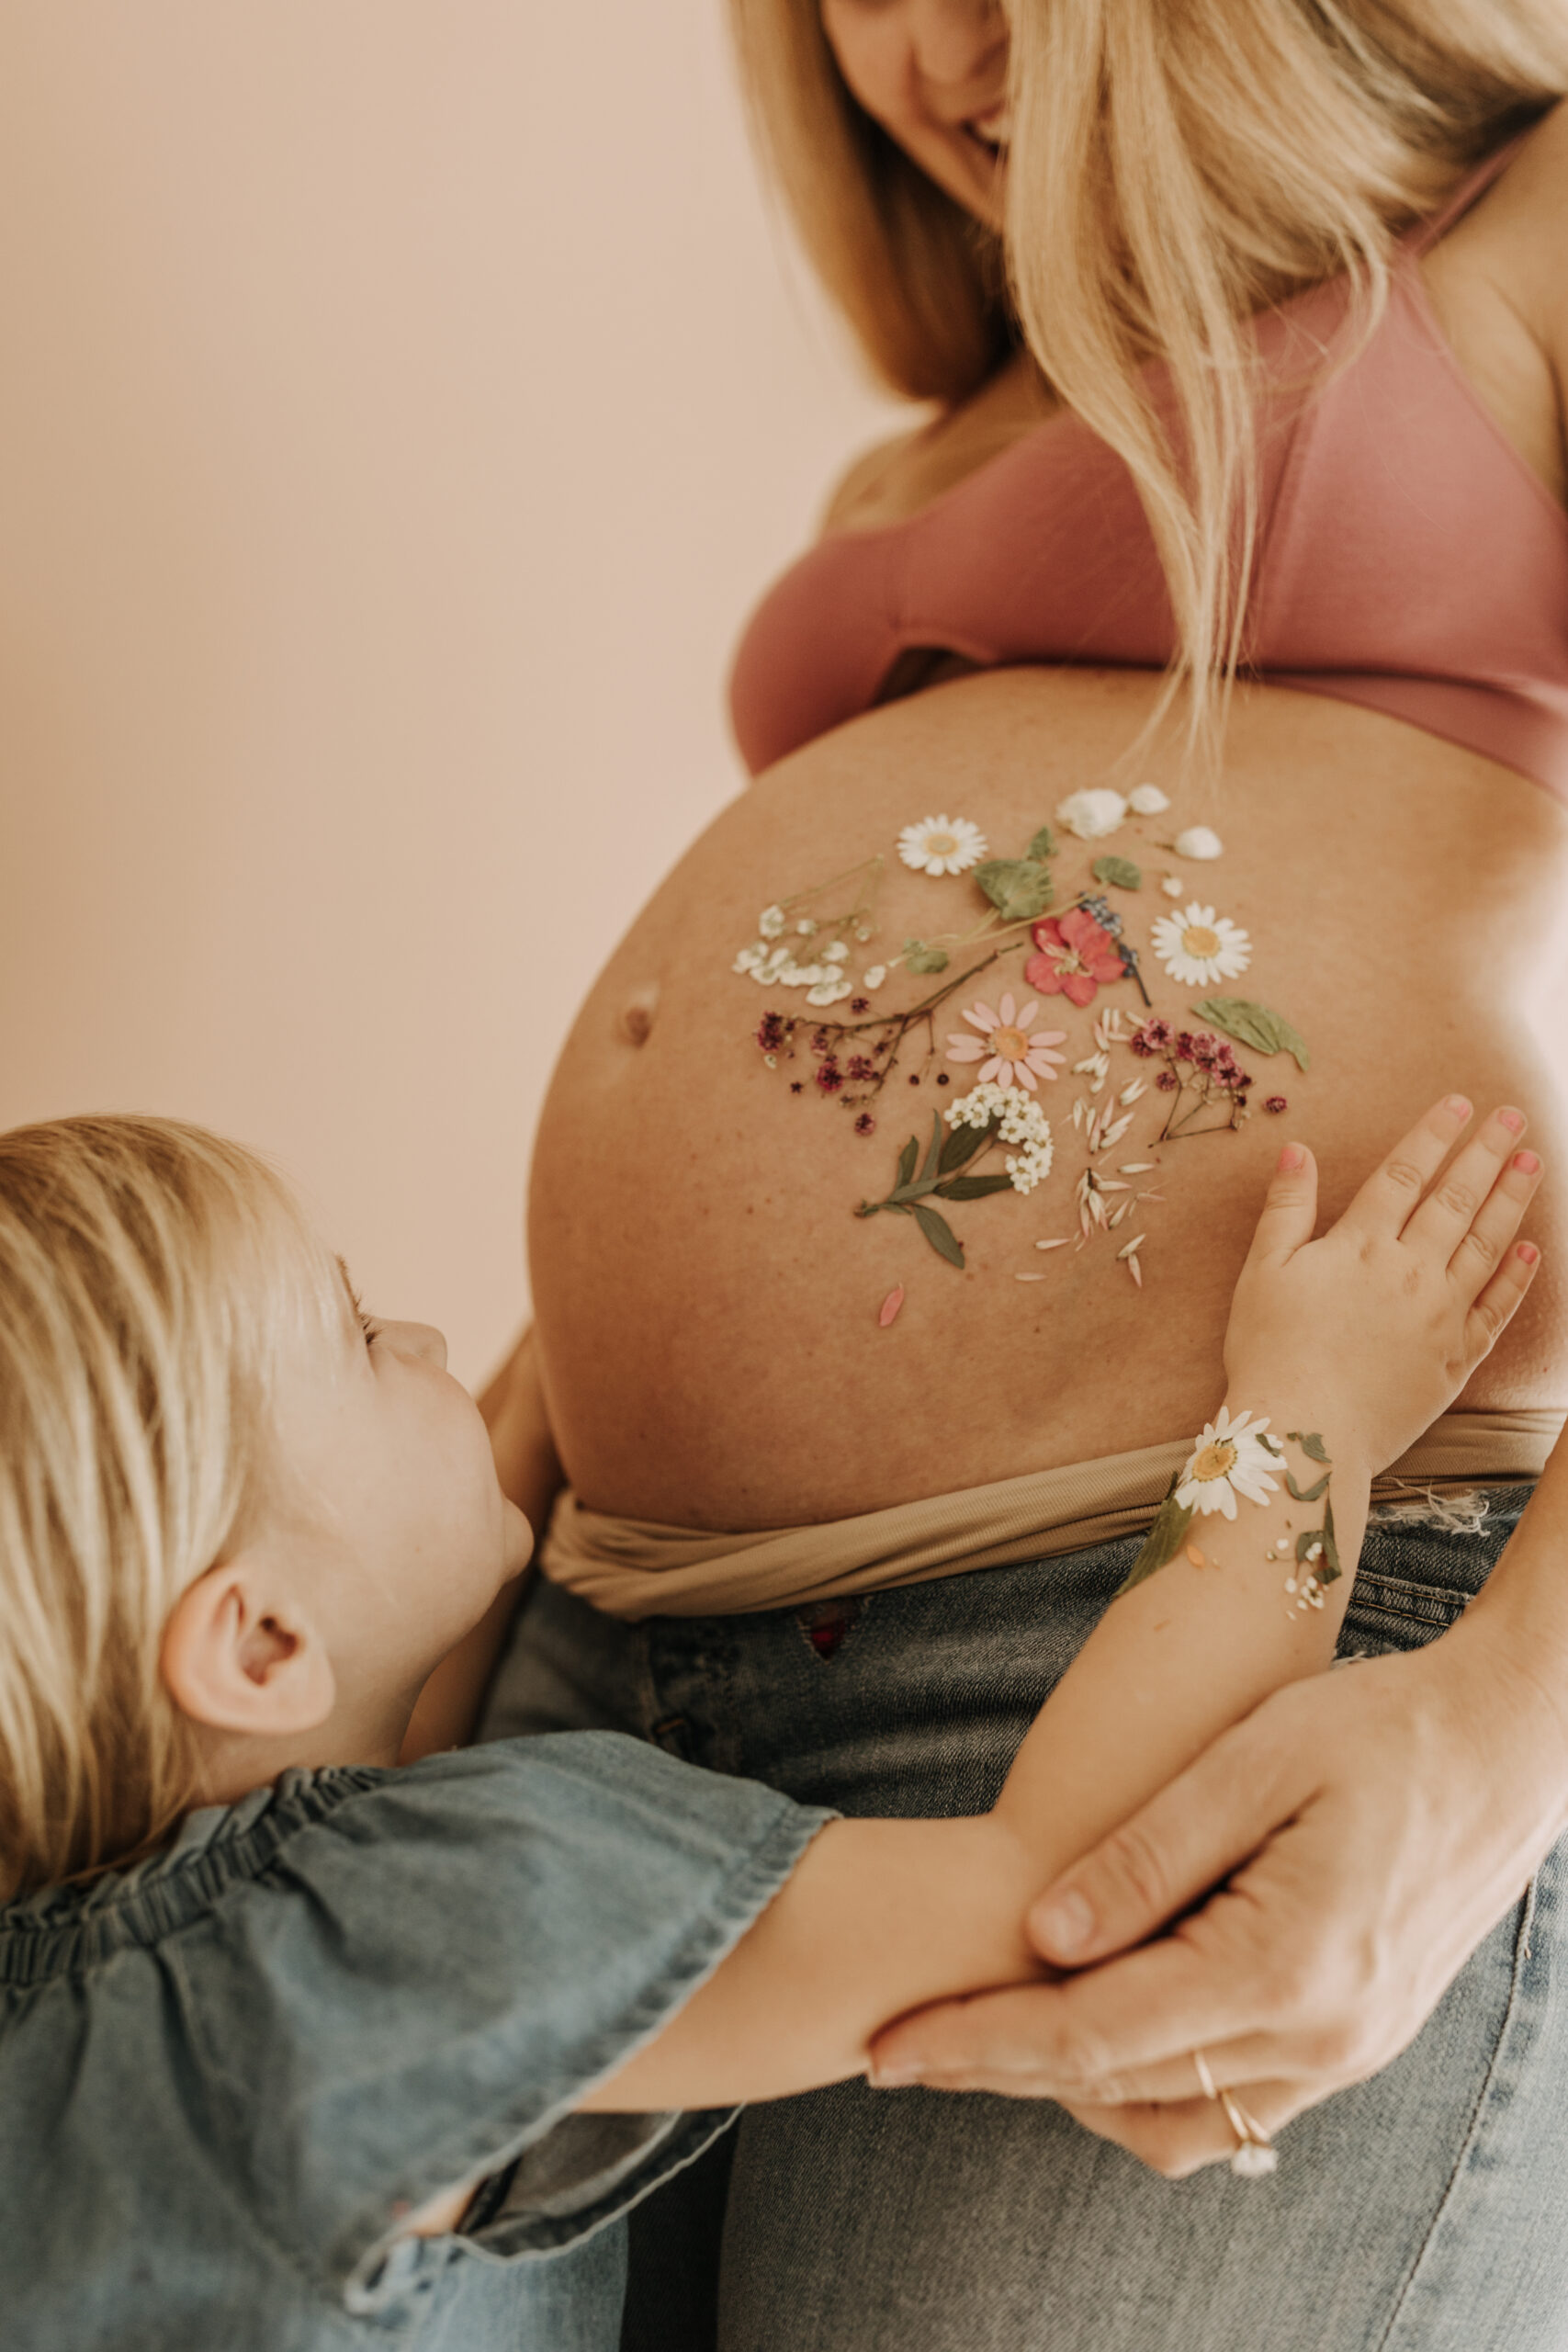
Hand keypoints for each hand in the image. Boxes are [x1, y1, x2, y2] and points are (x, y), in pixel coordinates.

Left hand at [867, 1616, 1567, 2172]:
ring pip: (1177, 2121)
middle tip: (903, 2048)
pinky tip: (1098, 2026)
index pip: (1092, 2036)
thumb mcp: (1253, 1760)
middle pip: (1120, 2088)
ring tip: (985, 2036)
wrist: (1508, 1745)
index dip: (978, 2043)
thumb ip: (1147, 1854)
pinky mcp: (1355, 2040)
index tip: (887, 2046)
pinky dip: (1150, 2083)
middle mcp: (1320, 2036)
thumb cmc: (1380, 1727)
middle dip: (1001, 2072)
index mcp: (1285, 1965)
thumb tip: (1042, 1937)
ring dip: (1075, 2089)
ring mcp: (1346, 2052)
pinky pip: (1232, 2105)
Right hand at [1222, 1095, 1541, 1474]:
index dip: (1433, 1134)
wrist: (1303, 1436)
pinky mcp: (1455, 1358)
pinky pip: (1496, 1310)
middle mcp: (1409, 1271)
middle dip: (1485, 1152)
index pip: (1405, 1174)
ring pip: (1485, 1245)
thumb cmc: (1270, 1353)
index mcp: (1360, 1246)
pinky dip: (1516, 1279)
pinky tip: (1530, 1249)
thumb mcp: (1263, 1273)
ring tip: (1532, 1161)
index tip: (1459, 1102)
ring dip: (1511, 1199)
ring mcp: (1439, 1315)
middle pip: (1455, 1199)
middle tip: (1512, 1116)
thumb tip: (1298, 1149)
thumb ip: (1287, 1209)